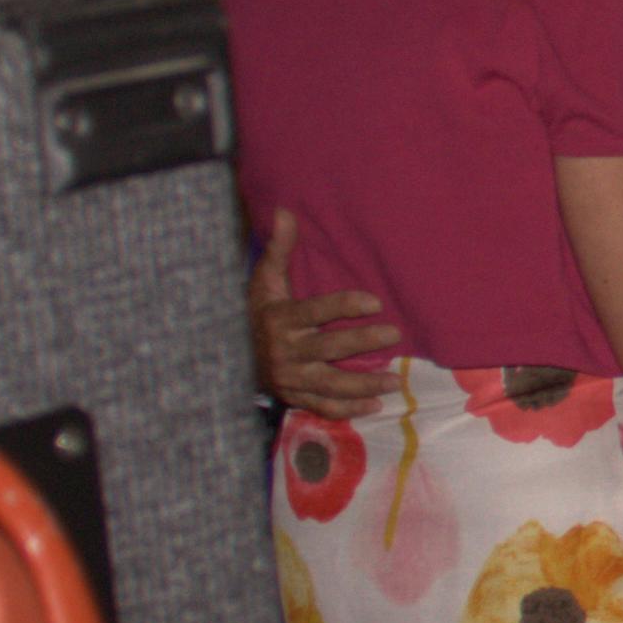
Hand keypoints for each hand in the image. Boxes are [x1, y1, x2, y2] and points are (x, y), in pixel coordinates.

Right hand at [251, 209, 398, 416]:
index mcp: (280, 319)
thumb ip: (278, 248)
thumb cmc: (256, 312)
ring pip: (330, 383)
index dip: (344, 306)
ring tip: (395, 382)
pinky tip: (375, 407)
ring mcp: (290, 378)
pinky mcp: (294, 397)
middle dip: (363, 343)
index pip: (316, 312)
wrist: (228, 356)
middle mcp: (285, 351)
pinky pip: (322, 407)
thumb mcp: (264, 280)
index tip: (375, 302)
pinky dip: (348, 410)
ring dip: (364, 384)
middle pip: (329, 347)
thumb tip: (284, 211)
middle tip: (394, 335)